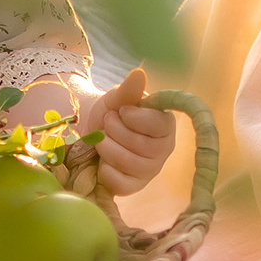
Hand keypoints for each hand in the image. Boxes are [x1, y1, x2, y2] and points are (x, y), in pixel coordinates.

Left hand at [76, 68, 177, 194]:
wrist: (95, 133)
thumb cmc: (112, 114)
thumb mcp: (117, 99)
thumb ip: (128, 90)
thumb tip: (139, 73)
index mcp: (165, 124)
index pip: (159, 125)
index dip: (135, 118)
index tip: (122, 111)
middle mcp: (164, 149)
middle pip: (142, 146)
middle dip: (116, 131)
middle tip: (107, 123)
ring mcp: (150, 170)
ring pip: (130, 164)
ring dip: (107, 148)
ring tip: (102, 138)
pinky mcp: (135, 187)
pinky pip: (120, 183)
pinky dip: (105, 170)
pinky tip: (103, 161)